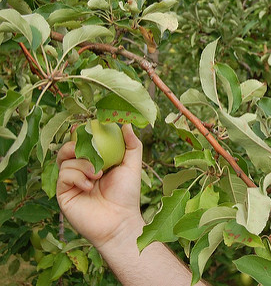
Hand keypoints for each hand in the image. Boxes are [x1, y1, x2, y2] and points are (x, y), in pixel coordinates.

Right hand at [56, 124, 143, 249]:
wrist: (119, 221)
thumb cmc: (127, 195)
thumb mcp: (132, 166)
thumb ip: (132, 145)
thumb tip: (127, 124)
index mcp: (95, 161)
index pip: (82, 143)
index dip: (80, 133)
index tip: (82, 126)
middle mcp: (80, 170)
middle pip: (68, 149)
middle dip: (76, 145)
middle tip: (90, 149)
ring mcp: (71, 182)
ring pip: (65, 161)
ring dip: (82, 164)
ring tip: (97, 174)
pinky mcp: (64, 194)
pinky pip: (63, 176)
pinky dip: (77, 177)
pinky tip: (89, 186)